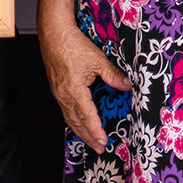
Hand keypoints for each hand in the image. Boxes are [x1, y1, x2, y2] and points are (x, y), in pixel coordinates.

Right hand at [38, 16, 128, 152]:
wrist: (54, 33)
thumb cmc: (73, 44)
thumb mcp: (97, 59)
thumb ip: (113, 75)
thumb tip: (128, 86)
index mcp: (74, 90)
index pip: (87, 117)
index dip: (96, 131)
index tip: (103, 143)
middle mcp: (64, 95)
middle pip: (77, 122)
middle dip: (89, 137)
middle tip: (99, 149)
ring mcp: (58, 93)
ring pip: (69, 118)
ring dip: (80, 131)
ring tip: (90, 141)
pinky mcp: (57, 89)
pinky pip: (65, 110)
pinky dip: (73, 120)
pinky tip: (78, 123)